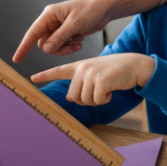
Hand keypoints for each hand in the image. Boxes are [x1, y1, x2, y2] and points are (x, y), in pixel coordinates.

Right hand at [12, 0, 112, 61]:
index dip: (24, 47)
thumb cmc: (90, 11)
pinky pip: (61, 46)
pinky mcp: (65, 32)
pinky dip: (70, 46)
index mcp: (49, 15)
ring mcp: (58, 27)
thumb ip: (59, 38)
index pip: (32, 33)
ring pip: (53, 47)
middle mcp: (51, 21)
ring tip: (78, 43)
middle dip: (57, 49)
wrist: (104, 8)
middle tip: (72, 47)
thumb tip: (45, 49)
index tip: (16, 59)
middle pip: (44, 44)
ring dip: (65, 48)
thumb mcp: (75, 25)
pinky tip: (80, 38)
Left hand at [30, 54, 155, 104]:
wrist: (134, 65)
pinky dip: (104, 100)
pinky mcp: (101, 80)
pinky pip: (96, 100)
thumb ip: (82, 83)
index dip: (44, 75)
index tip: (32, 78)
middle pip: (73, 96)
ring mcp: (91, 73)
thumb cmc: (115, 71)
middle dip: (85, 100)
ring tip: (105, 90)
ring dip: (96, 101)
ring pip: (84, 100)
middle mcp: (82, 68)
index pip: (58, 70)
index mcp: (79, 66)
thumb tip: (72, 99)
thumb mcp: (96, 73)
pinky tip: (111, 91)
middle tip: (98, 93)